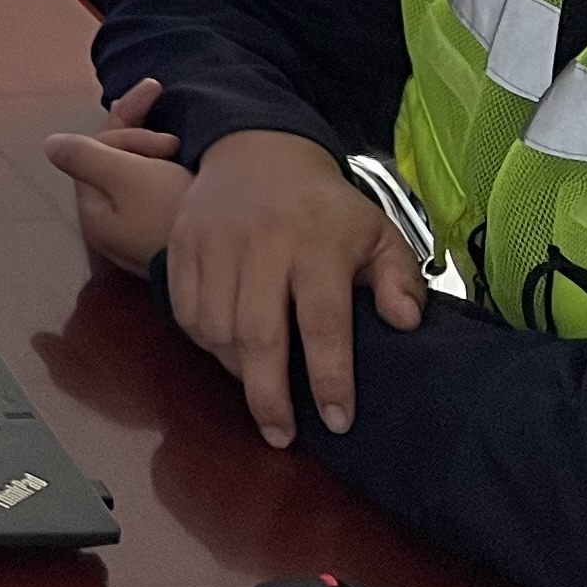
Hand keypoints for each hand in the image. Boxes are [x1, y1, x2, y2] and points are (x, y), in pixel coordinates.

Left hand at [44, 80, 189, 275]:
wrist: (226, 263)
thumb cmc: (172, 214)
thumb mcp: (126, 178)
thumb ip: (84, 156)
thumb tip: (49, 145)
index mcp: (94, 211)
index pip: (94, 154)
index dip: (127, 134)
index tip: (167, 142)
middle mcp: (111, 222)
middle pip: (112, 162)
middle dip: (140, 138)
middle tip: (175, 140)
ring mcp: (138, 229)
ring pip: (136, 173)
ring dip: (155, 150)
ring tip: (181, 143)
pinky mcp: (166, 232)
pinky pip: (157, 189)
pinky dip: (166, 168)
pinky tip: (183, 155)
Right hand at [165, 127, 427, 445]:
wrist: (259, 150)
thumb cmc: (326, 207)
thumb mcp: (378, 233)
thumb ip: (400, 280)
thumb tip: (404, 324)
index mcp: (319, 244)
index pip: (324, 322)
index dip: (330, 378)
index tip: (338, 421)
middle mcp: (264, 244)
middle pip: (258, 334)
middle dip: (268, 395)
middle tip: (280, 436)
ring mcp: (216, 242)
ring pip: (216, 327)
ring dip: (235, 370)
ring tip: (257, 388)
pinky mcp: (182, 244)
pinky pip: (184, 309)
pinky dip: (202, 341)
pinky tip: (226, 351)